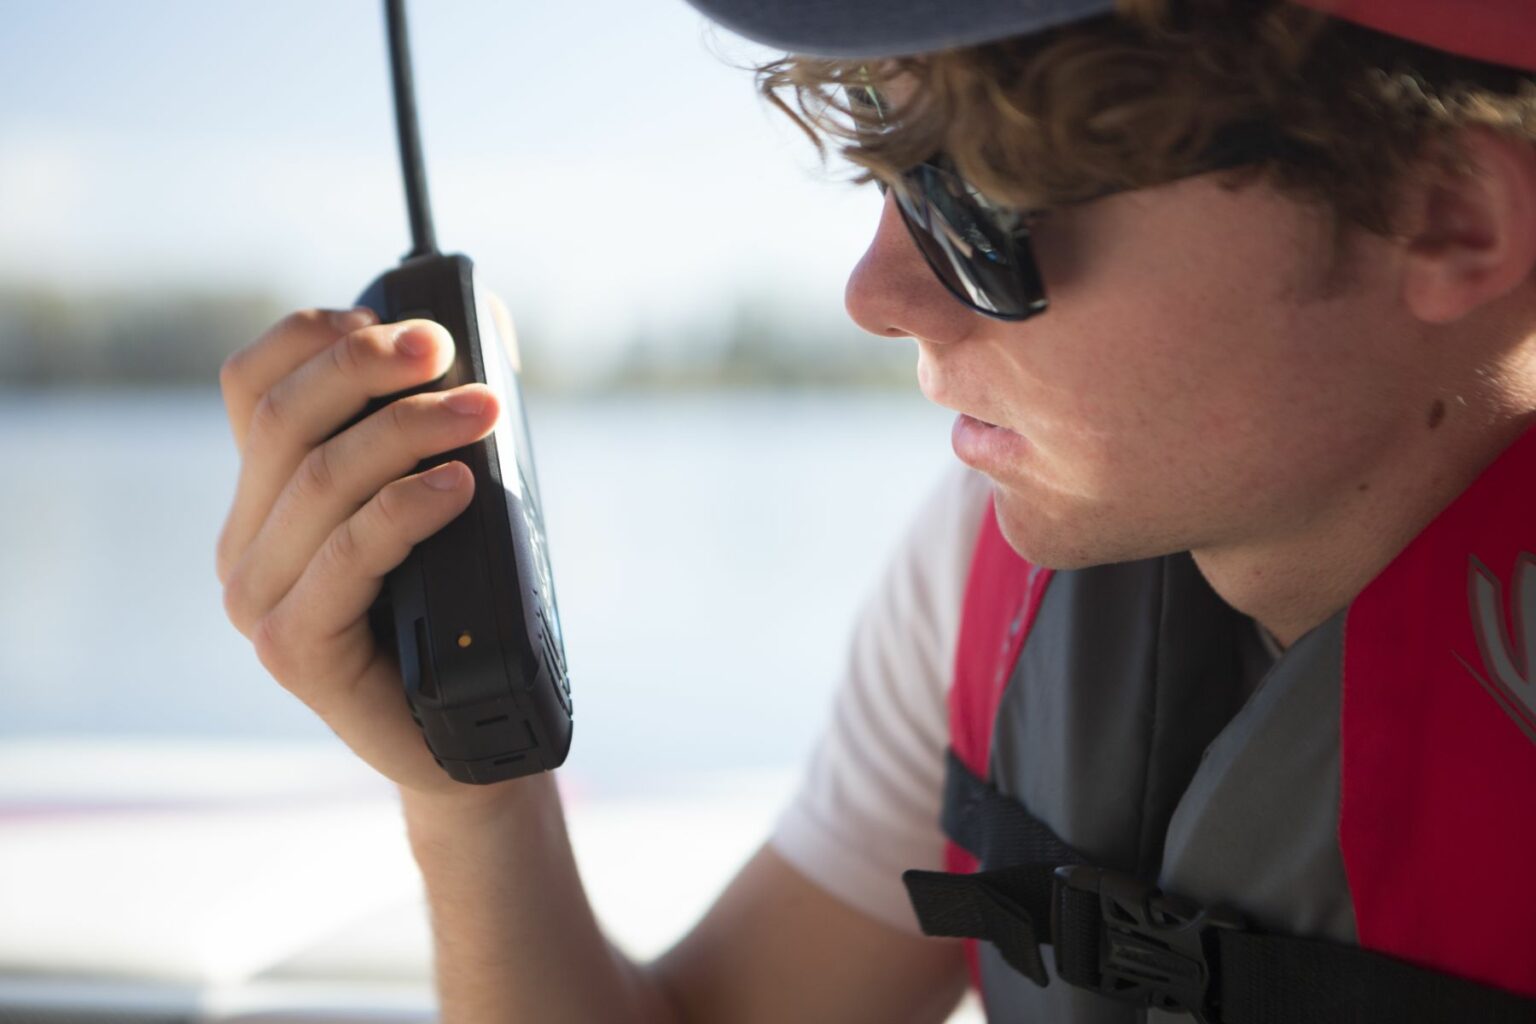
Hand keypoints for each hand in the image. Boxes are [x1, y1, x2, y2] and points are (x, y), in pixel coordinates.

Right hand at [215, 307, 505, 801]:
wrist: (466, 734)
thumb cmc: (457, 611)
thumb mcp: (442, 503)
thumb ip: (435, 433)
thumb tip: (486, 335)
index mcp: (265, 497)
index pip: (251, 386)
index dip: (314, 337)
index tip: (393, 319)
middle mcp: (245, 543)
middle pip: (284, 418)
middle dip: (369, 366)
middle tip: (447, 347)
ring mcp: (258, 599)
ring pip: (320, 477)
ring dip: (408, 429)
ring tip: (483, 412)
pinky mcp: (292, 648)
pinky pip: (348, 552)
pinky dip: (406, 508)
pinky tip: (459, 488)